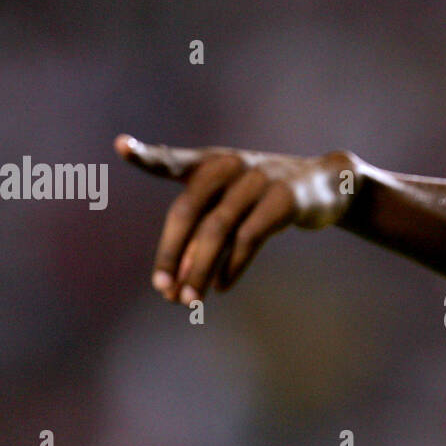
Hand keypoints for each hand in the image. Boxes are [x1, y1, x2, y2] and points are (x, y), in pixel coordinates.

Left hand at [113, 134, 361, 303]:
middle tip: (162, 289)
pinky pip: (249, 238)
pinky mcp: (284, 199)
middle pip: (189, 210)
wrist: (326, 185)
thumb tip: (180, 281)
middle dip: (172, 253)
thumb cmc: (266, 197)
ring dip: (199, 268)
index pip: (173, 159)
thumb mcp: (234, 205)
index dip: (147, 155)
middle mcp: (231, 165)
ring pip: (217, 229)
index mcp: (212, 162)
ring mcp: (259, 179)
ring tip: (189, 299)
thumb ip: (204, 235)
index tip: (120, 146)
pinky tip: (221, 286)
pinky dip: (232, 266)